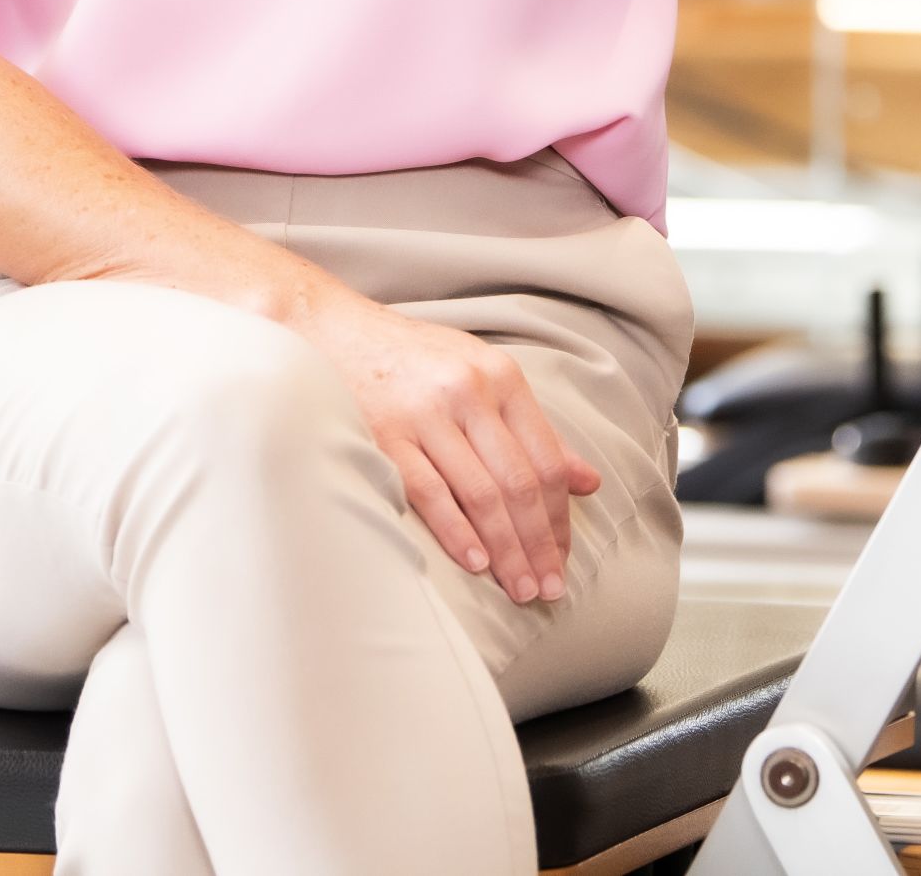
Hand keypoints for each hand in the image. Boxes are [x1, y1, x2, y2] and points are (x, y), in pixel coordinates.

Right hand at [289, 287, 599, 603]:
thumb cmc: (414, 360)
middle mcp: (469, 392)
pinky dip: (456, 531)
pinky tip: (475, 563)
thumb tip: (588, 481)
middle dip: (539, 543)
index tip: (563, 558)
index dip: (559, 516)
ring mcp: (425, 414)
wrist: (332, 330)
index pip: (545, 459)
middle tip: (548, 589)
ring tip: (519, 588)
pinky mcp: (384, 435)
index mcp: (501, 376)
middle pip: (518, 482)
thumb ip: (533, 428)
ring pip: (481, 493)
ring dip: (505, 549)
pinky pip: (429, 492)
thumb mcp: (481, 375)